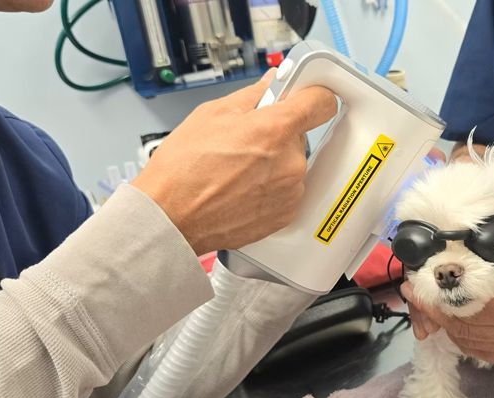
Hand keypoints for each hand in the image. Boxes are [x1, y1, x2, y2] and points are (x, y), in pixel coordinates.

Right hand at [134, 70, 337, 254]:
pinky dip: (269, 189)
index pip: (321, 102)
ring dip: (272, 164)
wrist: (172, 217)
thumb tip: (271, 84)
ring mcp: (291, 192)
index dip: (311, 95)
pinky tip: (242, 190)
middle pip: (298, 136)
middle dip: (276, 135)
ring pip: (291, 165)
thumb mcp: (212, 114)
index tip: (303, 97)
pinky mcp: (285, 215)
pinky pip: (286, 191)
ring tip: (237, 171)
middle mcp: (290, 162)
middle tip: (244, 142)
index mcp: (275, 130)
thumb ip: (252, 96)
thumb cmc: (183, 169)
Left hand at [402, 230, 493, 361]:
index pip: (474, 311)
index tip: (418, 284)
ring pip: (471, 345)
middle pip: (466, 332)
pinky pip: (484, 351)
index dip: (441, 299)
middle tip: (412, 291)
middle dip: (435, 312)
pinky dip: (464, 337)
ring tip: (426, 303)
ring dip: (446, 325)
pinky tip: (454, 320)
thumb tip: (489, 228)